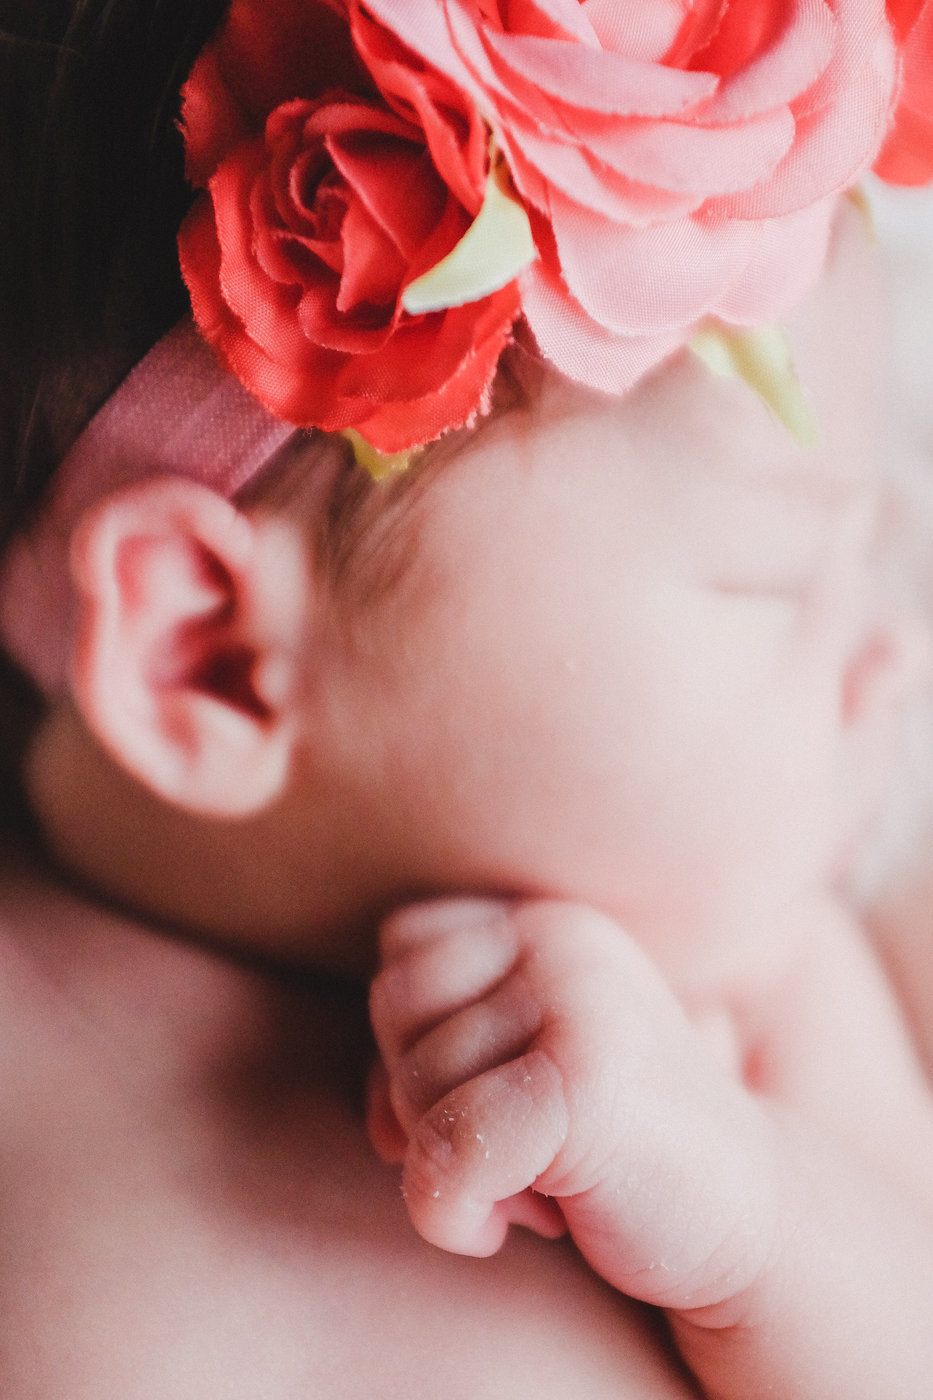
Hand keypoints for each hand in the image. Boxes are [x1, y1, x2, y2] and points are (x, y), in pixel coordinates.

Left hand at [368, 896, 775, 1310]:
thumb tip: (375, 1125)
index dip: (413, 1035)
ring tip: (545, 1181)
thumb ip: (433, 1067)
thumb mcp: (518, 1083)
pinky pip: (449, 1153)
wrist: (752, 1218)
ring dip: (459, 1166)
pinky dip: (454, 1215)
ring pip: (417, 1085)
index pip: (403, 944)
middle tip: (516, 1151)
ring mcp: (577, 1001)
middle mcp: (561, 939)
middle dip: (427, 1097)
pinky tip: (531, 1226)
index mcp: (546, 922)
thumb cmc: (615, 1153)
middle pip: (395, 1003)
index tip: (483, 1101)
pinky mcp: (586, 1082)